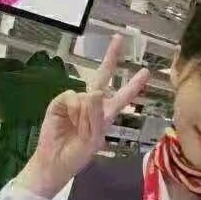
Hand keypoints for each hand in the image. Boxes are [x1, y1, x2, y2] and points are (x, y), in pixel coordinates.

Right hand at [17, 34, 149, 197]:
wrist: (54, 162)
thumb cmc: (77, 155)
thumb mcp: (93, 140)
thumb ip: (95, 117)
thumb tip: (94, 92)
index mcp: (105, 114)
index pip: (122, 96)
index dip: (133, 84)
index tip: (146, 71)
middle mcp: (92, 104)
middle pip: (103, 76)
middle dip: (111, 57)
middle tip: (119, 37)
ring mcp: (75, 102)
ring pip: (86, 96)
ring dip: (83, 116)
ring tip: (76, 130)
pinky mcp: (60, 102)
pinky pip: (71, 98)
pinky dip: (71, 111)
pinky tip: (66, 122)